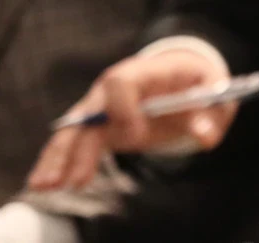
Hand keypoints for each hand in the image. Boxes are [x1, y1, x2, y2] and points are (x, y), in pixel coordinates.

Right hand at [28, 47, 233, 189]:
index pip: (121, 82)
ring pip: (75, 129)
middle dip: (80, 144)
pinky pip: (74, 142)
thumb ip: (211, 114)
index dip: (124, 108)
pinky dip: (57, 160)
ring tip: (45, 186)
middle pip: (90, 110)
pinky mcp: (101, 126)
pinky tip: (43, 182)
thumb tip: (204, 136)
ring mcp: (104, 106)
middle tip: (76, 180)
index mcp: (146, 72)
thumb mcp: (215, 93)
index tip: (137, 136)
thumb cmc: (200, 83)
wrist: (186, 77)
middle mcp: (117, 87)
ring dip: (59, 157)